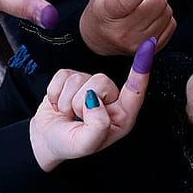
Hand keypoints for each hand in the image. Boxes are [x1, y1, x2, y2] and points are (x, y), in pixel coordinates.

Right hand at [30, 36, 156, 171]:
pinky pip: (63, 75)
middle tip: (76, 118)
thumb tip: (95, 99)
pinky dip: (55, 93)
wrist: (44, 140)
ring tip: (67, 114)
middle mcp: (111, 98)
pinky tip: (58, 104)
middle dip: (81, 102)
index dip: (141, 69)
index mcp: (122, 116)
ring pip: (79, 78)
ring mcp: (91, 85)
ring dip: (66, 101)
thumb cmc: (68, 144)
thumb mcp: (85, 144)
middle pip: (101, 81)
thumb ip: (97, 126)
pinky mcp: (72, 77)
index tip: (148, 47)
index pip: (135, 91)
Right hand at [79, 0, 175, 55]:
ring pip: (166, 11)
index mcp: (107, 11)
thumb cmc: (104, 8)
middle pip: (157, 2)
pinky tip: (150, 17)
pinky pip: (171, 23)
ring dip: (160, 3)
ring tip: (144, 5)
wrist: (99, 39)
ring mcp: (139, 43)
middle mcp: (123, 31)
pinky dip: (164, 16)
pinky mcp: (152, 49)